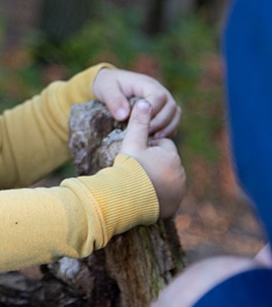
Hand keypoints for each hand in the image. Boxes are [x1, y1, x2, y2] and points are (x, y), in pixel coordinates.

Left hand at [92, 67, 180, 137]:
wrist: (110, 84)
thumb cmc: (108, 85)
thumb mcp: (105, 89)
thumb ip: (113, 100)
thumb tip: (124, 116)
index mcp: (145, 83)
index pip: (158, 96)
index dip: (153, 112)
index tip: (141, 125)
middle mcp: (158, 90)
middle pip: (171, 106)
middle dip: (160, 123)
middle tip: (146, 135)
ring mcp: (163, 100)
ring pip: (175, 113)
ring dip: (167, 128)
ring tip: (153, 139)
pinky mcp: (163, 110)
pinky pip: (173, 120)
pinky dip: (169, 130)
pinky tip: (157, 140)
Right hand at [120, 99, 185, 217]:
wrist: (125, 201)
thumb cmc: (128, 169)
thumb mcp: (132, 143)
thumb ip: (139, 122)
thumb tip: (145, 101)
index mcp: (172, 156)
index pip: (162, 145)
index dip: (147, 148)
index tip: (136, 156)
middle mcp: (180, 173)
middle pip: (165, 162)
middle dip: (154, 164)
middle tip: (136, 170)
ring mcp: (179, 190)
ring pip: (167, 178)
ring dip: (157, 178)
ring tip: (139, 183)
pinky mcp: (175, 205)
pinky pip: (167, 195)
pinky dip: (159, 194)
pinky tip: (145, 195)